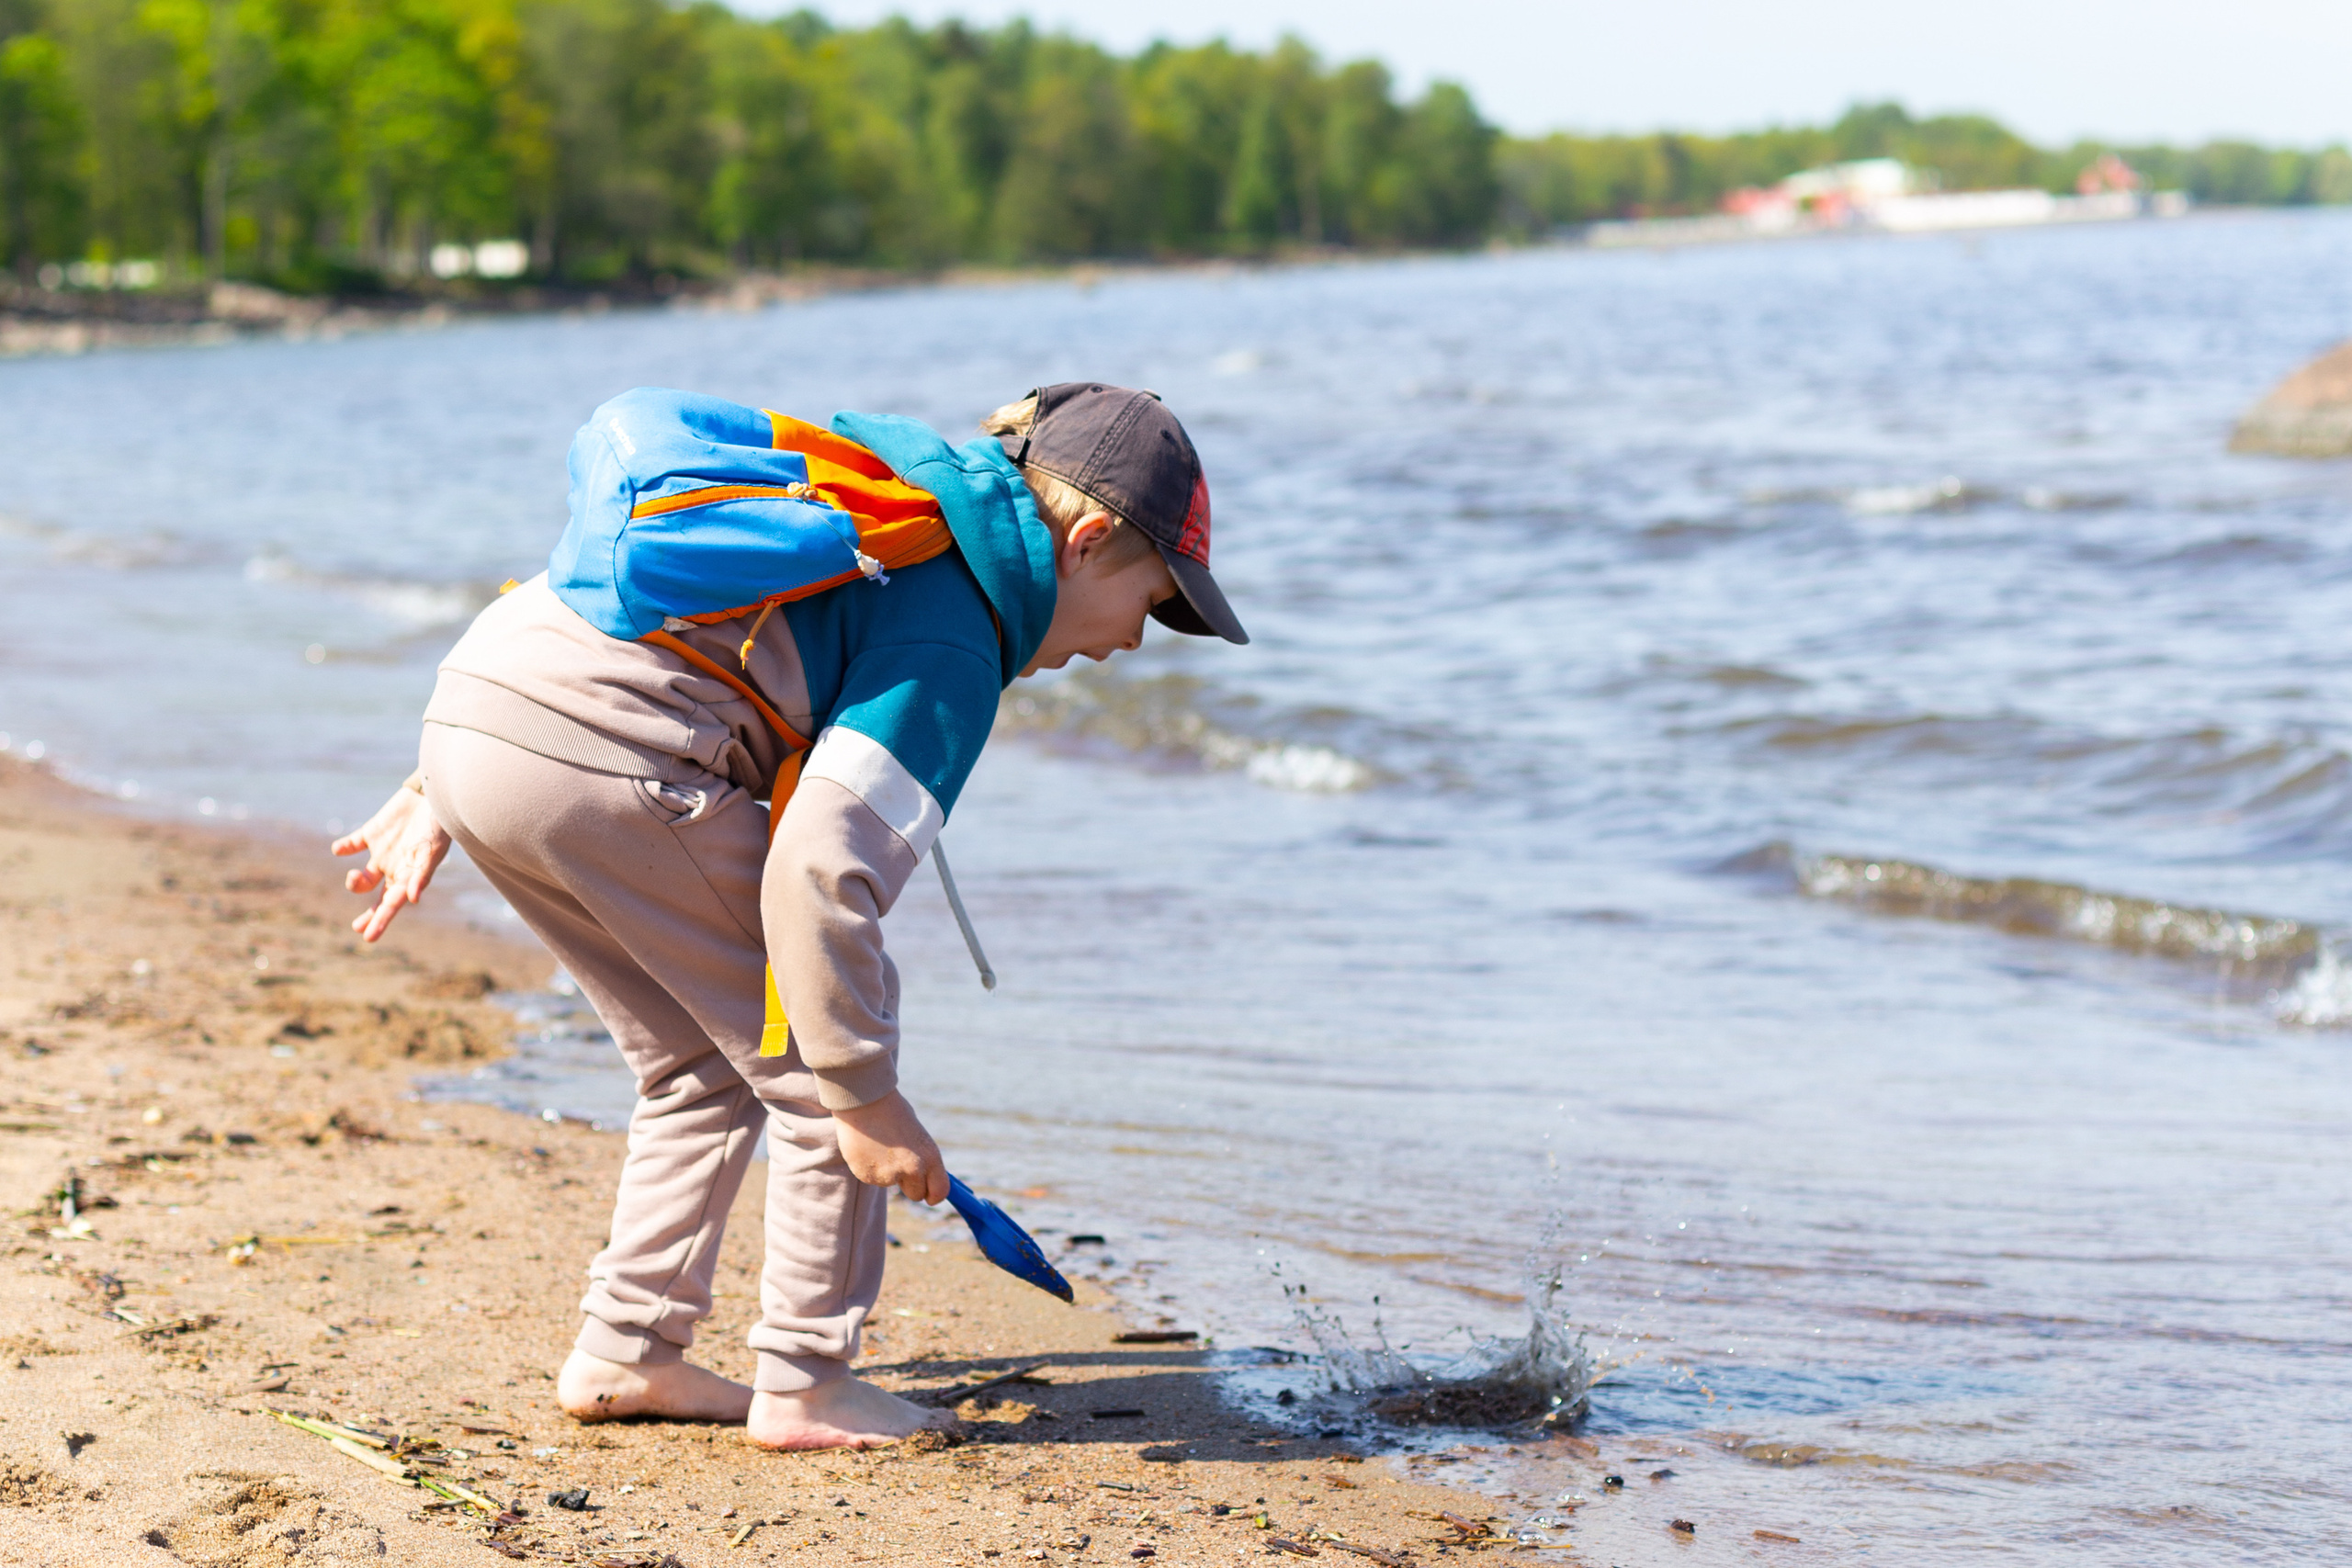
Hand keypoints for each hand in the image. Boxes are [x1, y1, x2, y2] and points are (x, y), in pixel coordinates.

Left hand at [331, 779, 452, 942]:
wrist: (433, 794)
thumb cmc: (439, 825)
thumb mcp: (432, 850)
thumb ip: (421, 874)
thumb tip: (411, 900)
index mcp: (409, 876)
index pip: (392, 904)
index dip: (381, 920)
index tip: (368, 937)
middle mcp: (395, 868)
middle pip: (378, 897)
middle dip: (369, 914)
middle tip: (357, 927)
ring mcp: (382, 852)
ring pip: (363, 877)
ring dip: (354, 882)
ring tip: (354, 877)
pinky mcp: (372, 833)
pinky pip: (352, 845)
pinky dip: (343, 848)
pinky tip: (339, 850)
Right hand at [833, 1091, 948, 1203]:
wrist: (864, 1100)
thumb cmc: (893, 1112)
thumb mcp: (916, 1134)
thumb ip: (921, 1158)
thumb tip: (926, 1178)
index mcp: (930, 1155)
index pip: (940, 1191)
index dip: (934, 1195)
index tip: (930, 1195)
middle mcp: (913, 1169)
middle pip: (916, 1194)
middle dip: (911, 1185)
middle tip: (900, 1165)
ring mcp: (888, 1174)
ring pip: (891, 1184)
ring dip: (887, 1172)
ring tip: (879, 1145)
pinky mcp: (867, 1176)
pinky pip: (873, 1177)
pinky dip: (871, 1167)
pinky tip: (867, 1147)